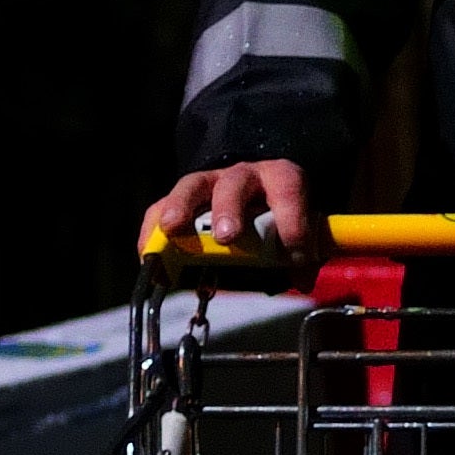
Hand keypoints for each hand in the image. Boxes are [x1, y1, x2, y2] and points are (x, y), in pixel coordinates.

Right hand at [144, 161, 317, 258]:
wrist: (254, 191)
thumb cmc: (279, 213)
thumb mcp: (299, 226)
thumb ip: (306, 252)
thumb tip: (302, 278)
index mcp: (280, 178)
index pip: (289, 189)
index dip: (292, 220)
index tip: (294, 253)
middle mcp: (243, 176)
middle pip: (235, 184)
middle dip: (230, 210)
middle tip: (227, 236)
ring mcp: (208, 183)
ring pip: (192, 186)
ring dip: (181, 208)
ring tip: (172, 229)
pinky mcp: (179, 199)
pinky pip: (159, 208)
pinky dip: (152, 231)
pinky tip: (148, 255)